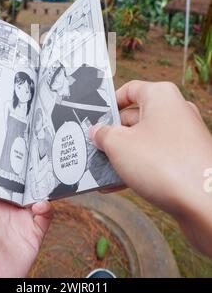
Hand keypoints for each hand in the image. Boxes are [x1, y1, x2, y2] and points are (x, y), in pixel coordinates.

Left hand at [0, 129, 52, 277]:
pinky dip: (47, 207)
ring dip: (42, 183)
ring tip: (44, 171)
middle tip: (36, 145)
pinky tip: (38, 205)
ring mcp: (21, 216)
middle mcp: (5, 203)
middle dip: (29, 164)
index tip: (10, 133)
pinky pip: (47, 213)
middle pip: (22, 178)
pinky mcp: (35, 229)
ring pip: (38, 192)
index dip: (4, 153)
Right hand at [89, 80, 211, 257]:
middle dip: (112, 134)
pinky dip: (136, 169)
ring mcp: (183, 138)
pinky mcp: (187, 161)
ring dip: (121, 156)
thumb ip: (103, 135)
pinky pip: (155, 160)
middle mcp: (175, 112)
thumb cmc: (164, 164)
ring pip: (144, 141)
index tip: (94, 118)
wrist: (205, 203)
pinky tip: (115, 185)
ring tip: (99, 170)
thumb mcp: (119, 145)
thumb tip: (97, 132)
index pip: (130, 89)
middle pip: (135, 117)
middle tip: (92, 147)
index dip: (109, 103)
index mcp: (161, 96)